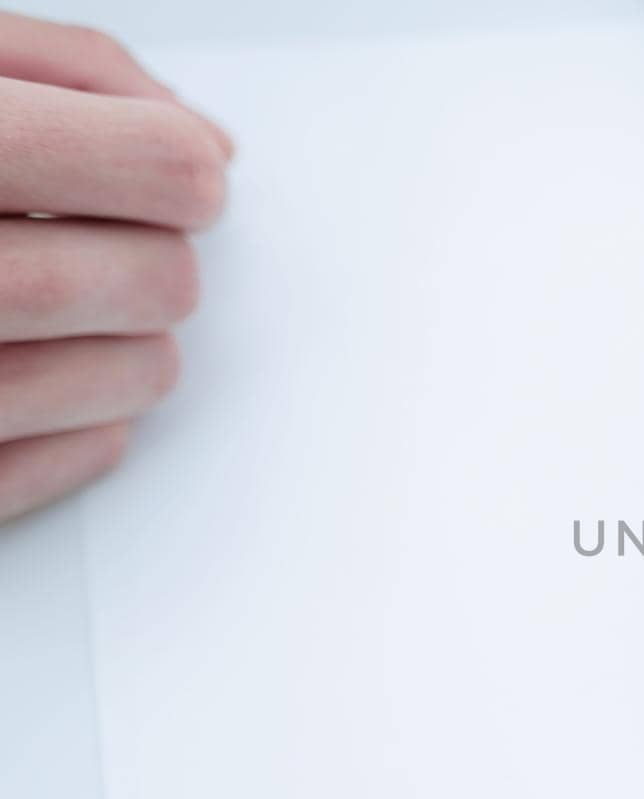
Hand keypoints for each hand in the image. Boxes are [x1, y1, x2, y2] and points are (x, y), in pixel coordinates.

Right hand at [0, 13, 229, 522]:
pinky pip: (30, 472)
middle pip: (142, 281)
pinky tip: (43, 390)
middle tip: (135, 249)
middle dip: (165, 266)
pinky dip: (77, 437)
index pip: (145, 164)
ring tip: (91, 318)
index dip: (177, 169)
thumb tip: (204, 144)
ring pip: (118, 382)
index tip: (181, 173)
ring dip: (140, 353)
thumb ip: (56, 72)